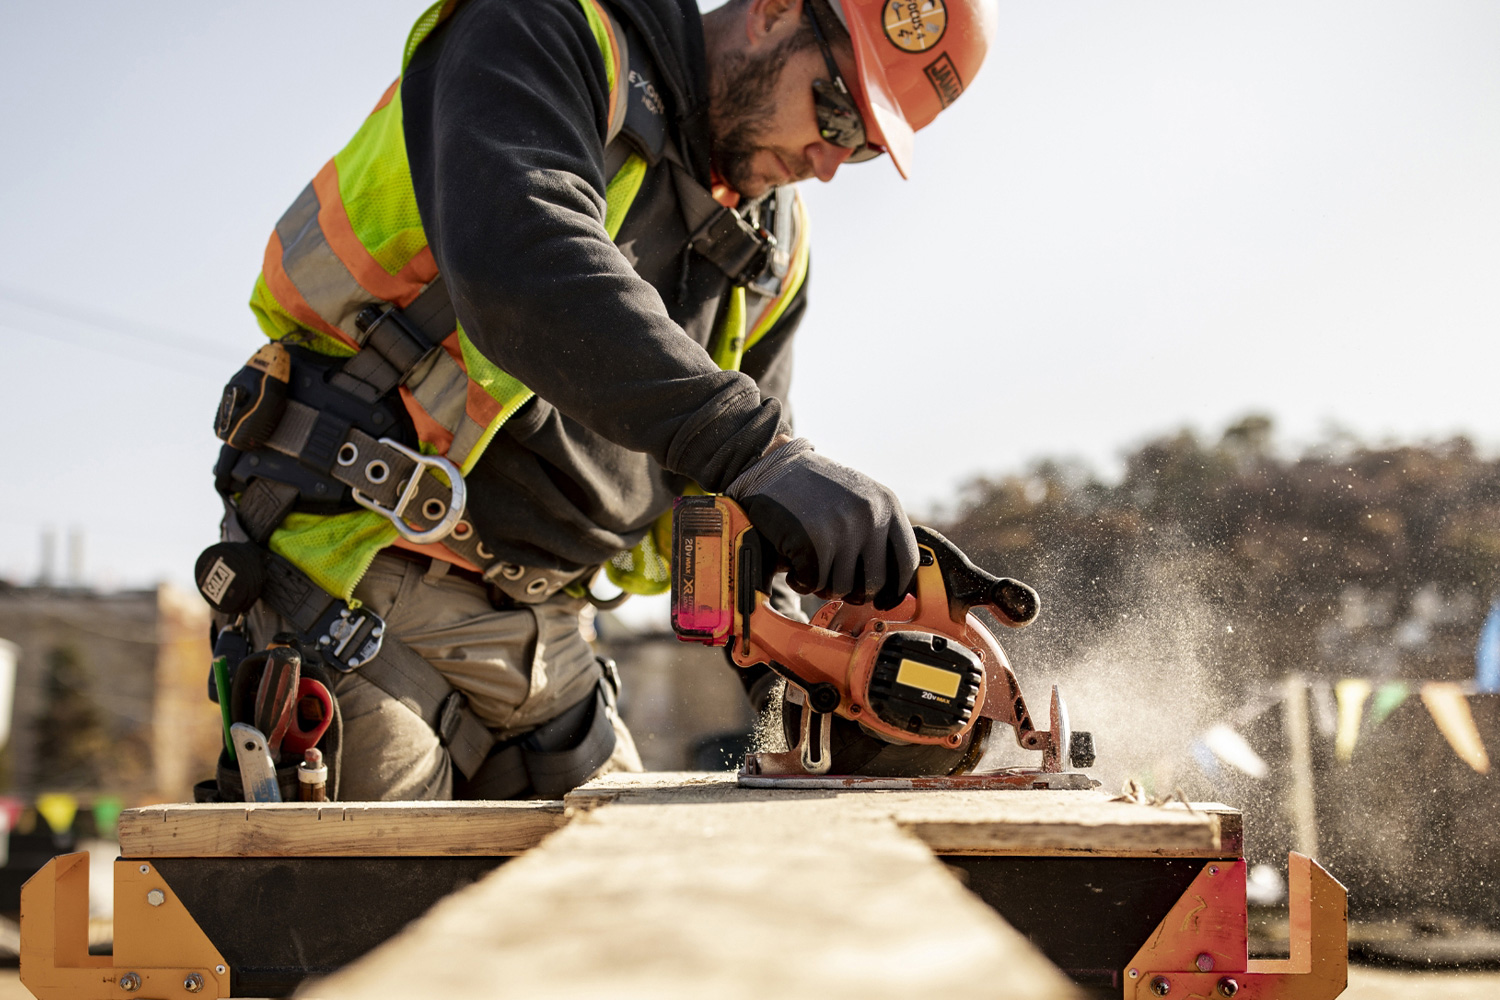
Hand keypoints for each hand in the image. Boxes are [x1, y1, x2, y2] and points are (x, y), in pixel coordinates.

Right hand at [725, 438, 917, 607]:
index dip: (895, 590)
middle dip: (852, 591)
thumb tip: (900, 586)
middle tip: (834, 580)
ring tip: (811, 564)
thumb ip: (881, 531)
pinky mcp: (811, 541)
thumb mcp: (862, 497)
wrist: (775, 468)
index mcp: (887, 504)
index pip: (906, 562)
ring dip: (823, 585)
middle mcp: (869, 515)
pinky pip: (812, 583)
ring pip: (841, 587)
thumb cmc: (819, 490)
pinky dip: (800, 582)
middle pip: (873, 583)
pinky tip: (794, 565)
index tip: (883, 601)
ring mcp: (840, 529)